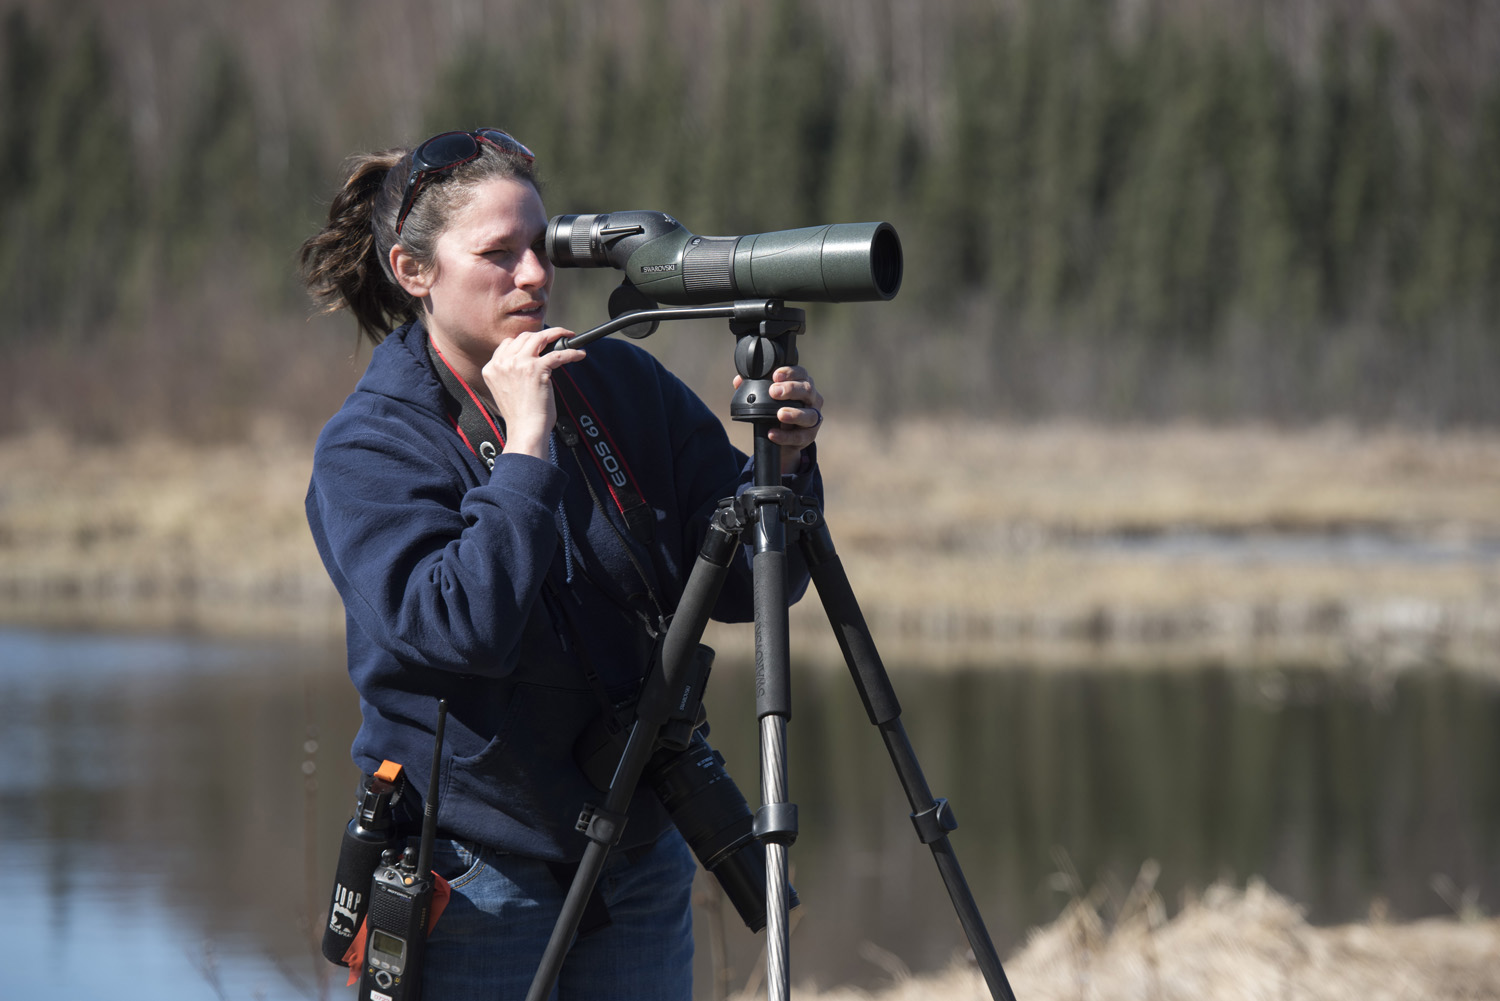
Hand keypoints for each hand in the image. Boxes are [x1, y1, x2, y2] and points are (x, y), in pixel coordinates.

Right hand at [481, 328, 585, 459]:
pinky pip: (558, 353)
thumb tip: (529, 360)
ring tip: (568, 337)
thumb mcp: (504, 389)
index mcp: (492, 368)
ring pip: (540, 338)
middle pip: (524, 337)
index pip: (508, 344)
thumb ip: (510, 373)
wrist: (524, 430)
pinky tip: (578, 355)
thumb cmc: (519, 416)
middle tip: (556, 337)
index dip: (525, 342)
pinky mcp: (537, 369)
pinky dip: (572, 353)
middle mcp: (503, 363)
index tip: (537, 344)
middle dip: (542, 335)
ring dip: (557, 334)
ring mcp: (519, 364)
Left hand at [734, 365, 824, 473]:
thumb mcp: (768, 399)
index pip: (801, 373)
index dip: (790, 372)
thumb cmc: (777, 411)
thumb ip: (754, 387)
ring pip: (810, 415)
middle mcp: (812, 399)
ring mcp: (813, 418)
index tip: (775, 375)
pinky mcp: (809, 436)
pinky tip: (773, 434)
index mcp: (802, 385)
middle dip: (790, 389)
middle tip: (773, 392)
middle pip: (807, 390)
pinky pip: (800, 436)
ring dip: (794, 413)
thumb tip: (738, 381)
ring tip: (779, 414)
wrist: (785, 438)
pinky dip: (786, 436)